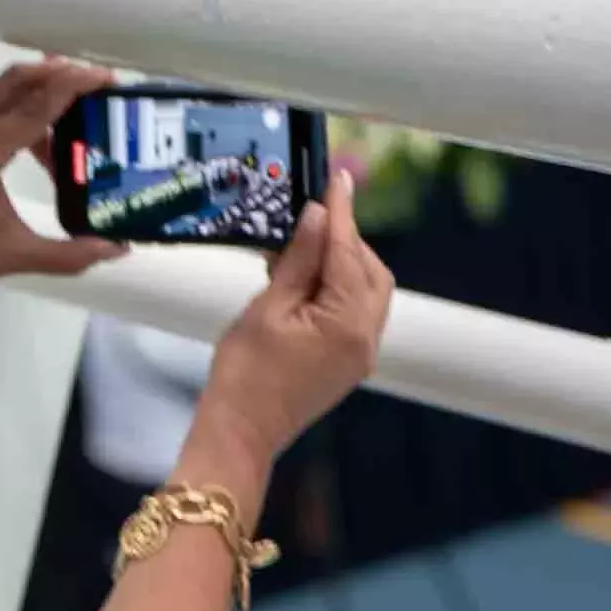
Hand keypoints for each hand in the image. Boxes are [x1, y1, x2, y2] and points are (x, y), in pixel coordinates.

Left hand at [0, 58, 128, 295]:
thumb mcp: (17, 256)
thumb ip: (70, 254)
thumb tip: (116, 248)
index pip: (37, 105)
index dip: (75, 86)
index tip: (107, 79)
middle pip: (18, 80)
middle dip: (60, 73)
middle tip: (96, 82)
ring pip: (2, 89)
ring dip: (40, 87)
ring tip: (75, 105)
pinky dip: (21, 106)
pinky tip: (43, 134)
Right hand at [194, 171, 394, 463]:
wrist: (240, 431)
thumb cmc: (244, 373)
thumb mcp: (267, 306)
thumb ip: (298, 260)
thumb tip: (317, 217)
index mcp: (348, 323)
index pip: (348, 252)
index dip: (341, 212)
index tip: (336, 179)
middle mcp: (366, 338)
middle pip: (369, 270)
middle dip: (345, 238)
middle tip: (311, 215)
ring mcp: (360, 353)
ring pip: (365, 290)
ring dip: (341, 262)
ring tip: (300, 247)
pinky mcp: (347, 362)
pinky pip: (354, 311)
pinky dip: (337, 287)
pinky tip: (303, 279)